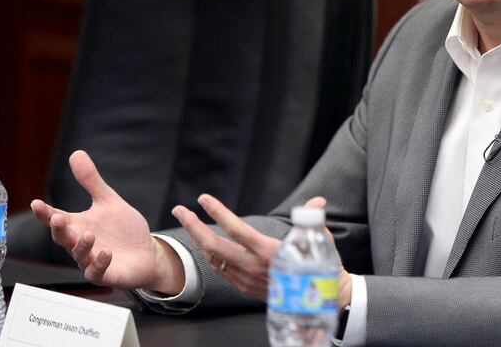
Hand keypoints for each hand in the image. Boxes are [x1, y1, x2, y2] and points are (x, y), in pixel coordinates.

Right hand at [30, 150, 184, 294]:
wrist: (146, 253)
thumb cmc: (123, 230)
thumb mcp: (109, 202)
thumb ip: (91, 181)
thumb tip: (76, 153)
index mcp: (79, 226)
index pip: (57, 219)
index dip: (45, 213)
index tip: (36, 203)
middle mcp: (81, 244)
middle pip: (63, 238)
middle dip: (59, 229)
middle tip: (58, 219)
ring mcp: (91, 261)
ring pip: (79, 256)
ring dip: (82, 246)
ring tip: (89, 234)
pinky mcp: (106, 274)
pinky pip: (98, 272)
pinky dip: (100, 262)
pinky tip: (106, 252)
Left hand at [173, 195, 352, 307]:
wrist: (320, 301)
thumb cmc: (319, 268)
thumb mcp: (319, 241)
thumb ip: (311, 219)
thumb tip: (317, 202)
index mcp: (268, 251)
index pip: (236, 228)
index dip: (218, 212)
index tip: (204, 199)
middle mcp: (253, 266)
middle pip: (213, 245)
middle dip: (192, 226)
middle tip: (180, 210)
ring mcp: (246, 279)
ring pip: (212, 259)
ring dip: (197, 239)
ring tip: (189, 223)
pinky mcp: (245, 288)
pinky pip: (220, 270)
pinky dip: (208, 255)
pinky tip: (205, 247)